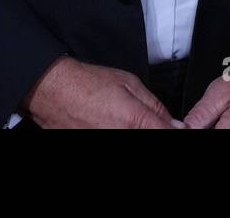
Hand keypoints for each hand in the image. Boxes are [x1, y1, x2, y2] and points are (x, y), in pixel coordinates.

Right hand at [21, 55, 184, 128]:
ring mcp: (106, 142)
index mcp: (134, 122)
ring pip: (134, 138)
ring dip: (134, 130)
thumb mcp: (130, 84)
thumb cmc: (88, 84)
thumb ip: (155, 106)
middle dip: (153, 129)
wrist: (53, 92)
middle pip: (151, 136)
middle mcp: (120, 136)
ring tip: (119, 119)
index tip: (176, 128)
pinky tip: (110, 124)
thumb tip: (174, 124)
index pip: (167, 133)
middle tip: (142, 120)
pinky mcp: (93, 146)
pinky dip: (117, 131)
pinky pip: (114, 139)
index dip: (175, 130)